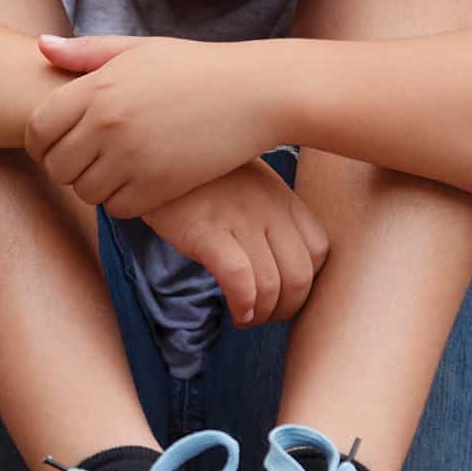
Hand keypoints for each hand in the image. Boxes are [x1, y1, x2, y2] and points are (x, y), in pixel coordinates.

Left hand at [25, 34, 279, 216]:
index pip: (38, 130)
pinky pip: (118, 208)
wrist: (255, 92)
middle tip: (89, 163)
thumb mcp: (139, 49)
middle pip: (57, 167)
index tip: (57, 146)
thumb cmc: (195, 68)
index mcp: (97, 88)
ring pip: (85, 193)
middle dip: (67, 169)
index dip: (41, 144)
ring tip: (115, 172)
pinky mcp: (159, 185)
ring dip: (95, 188)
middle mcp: (108, 124)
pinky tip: (139, 184)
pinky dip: (124, 202)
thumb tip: (41, 46)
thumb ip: (86, 53)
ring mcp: (133, 157)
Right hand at [143, 159, 329, 326]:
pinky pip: (239, 278)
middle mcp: (268, 208)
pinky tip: (235, 312)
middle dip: (287, 309)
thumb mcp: (246, 181)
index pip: (319, 251)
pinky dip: (243, 304)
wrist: (152, 152)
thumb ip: (268, 211)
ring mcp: (238, 219)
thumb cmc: (198, 176)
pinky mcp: (206, 231)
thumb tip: (277, 256)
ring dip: (262, 314)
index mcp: (282, 197)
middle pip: (300, 275)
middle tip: (264, 317)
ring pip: (272, 284)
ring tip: (245, 318)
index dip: (307, 284)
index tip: (284, 296)